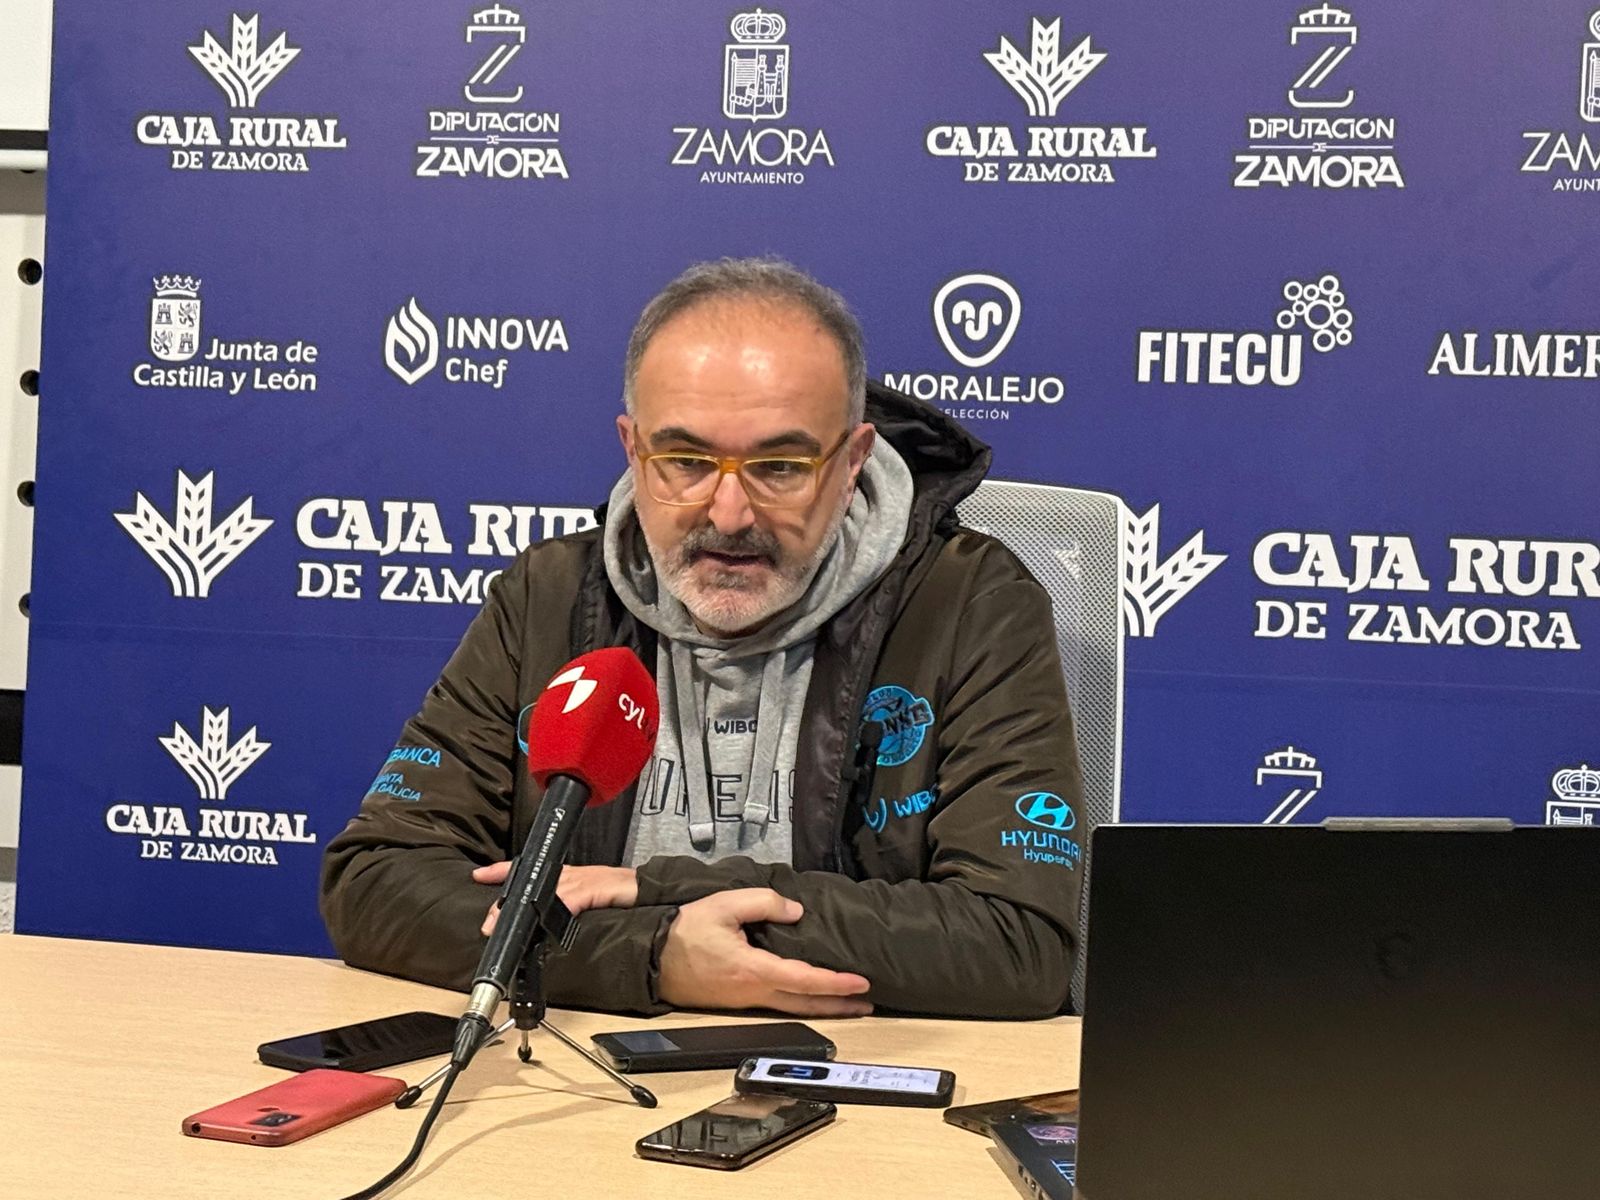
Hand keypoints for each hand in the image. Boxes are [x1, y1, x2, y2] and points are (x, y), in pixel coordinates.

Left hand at [472, 862, 638, 935]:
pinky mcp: (598, 887)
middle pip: (533, 882)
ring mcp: (586, 879)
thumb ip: (571, 912)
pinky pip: (572, 897)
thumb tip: (550, 928)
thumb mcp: (591, 905)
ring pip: (545, 890)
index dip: (504, 871)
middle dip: (507, 902)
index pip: (533, 870)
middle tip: (488, 922)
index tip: (480, 875)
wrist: (654, 890)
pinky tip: (545, 918)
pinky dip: (557, 907)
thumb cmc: (625, 899)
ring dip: (522, 910)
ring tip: (502, 923)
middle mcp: (574, 874)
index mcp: (571, 877)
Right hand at [658, 888, 872, 1016]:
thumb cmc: (685, 931)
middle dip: (840, 1005)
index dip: (836, 984)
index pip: (805, 980)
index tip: (861, 982)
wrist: (651, 959)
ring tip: (849, 1005)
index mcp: (754, 970)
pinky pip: (779, 1005)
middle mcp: (754, 992)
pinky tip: (810, 996)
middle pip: (806, 1004)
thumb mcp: (725, 905)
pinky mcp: (738, 1001)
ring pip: (793, 1008)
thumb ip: (764, 903)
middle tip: (868, 1003)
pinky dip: (803, 1003)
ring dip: (824, 1008)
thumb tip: (796, 912)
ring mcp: (746, 1001)